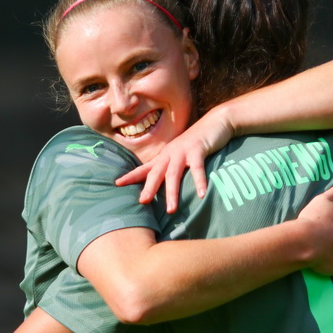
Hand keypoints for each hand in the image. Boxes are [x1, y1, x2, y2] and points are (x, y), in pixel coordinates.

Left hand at [115, 108, 234, 212]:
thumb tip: (167, 188)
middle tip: (143, 202)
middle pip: (156, 172)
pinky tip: (201, 195)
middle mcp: (170, 153)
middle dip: (149, 187)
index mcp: (165, 156)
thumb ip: (173, 169)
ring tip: (171, 210)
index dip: (131, 176)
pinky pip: (198, 168)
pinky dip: (199, 182)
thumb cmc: (198, 143)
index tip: (117, 183)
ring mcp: (183, 151)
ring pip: (174, 173)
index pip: (145, 168)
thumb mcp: (182, 155)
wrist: (215, 122)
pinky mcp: (198, 149)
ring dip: (172, 192)